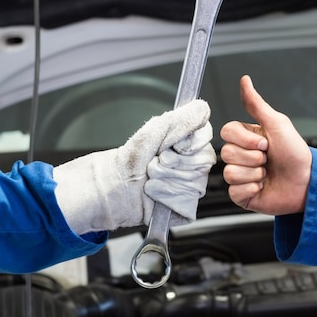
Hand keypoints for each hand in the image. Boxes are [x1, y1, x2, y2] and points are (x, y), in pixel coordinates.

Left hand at [53, 99, 215, 232]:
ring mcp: (188, 186)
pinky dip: (168, 198)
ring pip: (195, 183)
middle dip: (176, 162)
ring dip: (168, 179)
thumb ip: (181, 118)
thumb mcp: (153, 131)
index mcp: (186, 144)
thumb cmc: (129, 159)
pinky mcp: (182, 208)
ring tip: (151, 177)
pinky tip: (154, 192)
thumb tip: (202, 108)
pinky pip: (188, 203)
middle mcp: (190, 165)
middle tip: (157, 161)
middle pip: (202, 162)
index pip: (205, 139)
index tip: (174, 145)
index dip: (190, 143)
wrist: (110, 187)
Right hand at [220, 76, 311, 214]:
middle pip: (227, 153)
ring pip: (230, 173)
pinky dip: (251, 189)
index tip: (264, 143)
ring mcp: (241, 175)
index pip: (226, 132)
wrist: (307, 182)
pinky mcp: (243, 195)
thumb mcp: (277, 124)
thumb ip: (256, 104)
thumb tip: (245, 80)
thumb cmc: (295, 153)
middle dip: (252, 157)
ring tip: (268, 174)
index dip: (245, 139)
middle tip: (268, 159)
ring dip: (254, 174)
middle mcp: (242, 156)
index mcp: (247, 137)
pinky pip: (234, 191)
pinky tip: (263, 186)